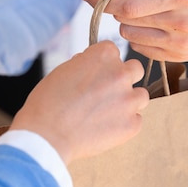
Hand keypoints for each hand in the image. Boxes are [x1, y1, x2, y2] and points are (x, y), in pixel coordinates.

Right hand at [10, 40, 148, 164]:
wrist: (47, 135)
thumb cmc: (47, 103)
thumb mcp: (62, 71)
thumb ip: (83, 65)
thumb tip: (92, 67)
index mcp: (103, 55)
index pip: (113, 51)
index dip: (103, 64)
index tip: (95, 74)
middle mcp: (120, 74)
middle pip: (134, 70)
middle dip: (123, 78)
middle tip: (106, 92)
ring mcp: (128, 100)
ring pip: (140, 96)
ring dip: (127, 102)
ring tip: (106, 113)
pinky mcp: (132, 124)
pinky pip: (136, 120)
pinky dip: (124, 124)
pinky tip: (105, 128)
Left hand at [80, 0, 187, 61]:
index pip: (129, 5)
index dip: (103, 0)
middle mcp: (182, 23)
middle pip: (126, 20)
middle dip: (114, 6)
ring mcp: (182, 44)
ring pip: (131, 35)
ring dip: (128, 20)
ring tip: (147, 6)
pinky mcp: (182, 57)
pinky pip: (142, 48)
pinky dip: (140, 34)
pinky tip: (155, 21)